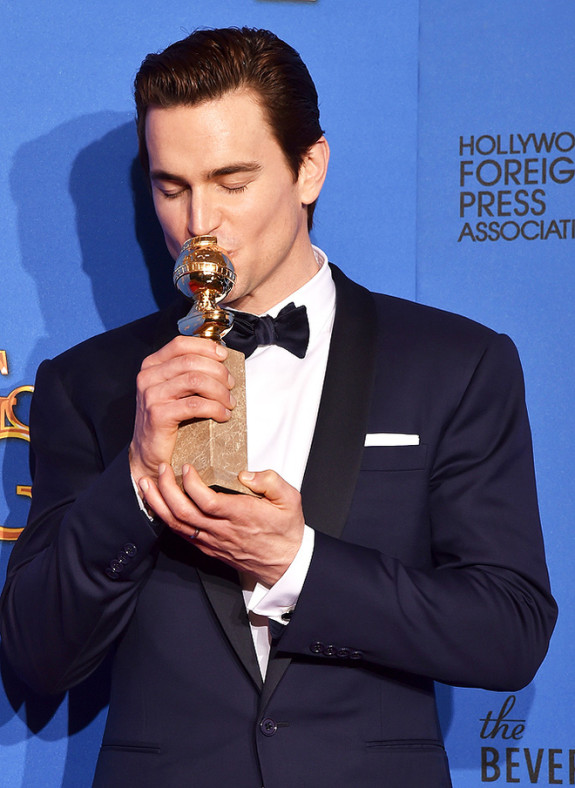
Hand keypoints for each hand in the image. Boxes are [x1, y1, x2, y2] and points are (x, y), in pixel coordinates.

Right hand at [129, 336, 235, 482]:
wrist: (150, 453)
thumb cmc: (168, 420)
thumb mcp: (174, 390)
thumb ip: (187, 372)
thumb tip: (220, 360)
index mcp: (152, 365)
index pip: (180, 344)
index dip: (206, 347)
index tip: (224, 356)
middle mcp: (148, 377)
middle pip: (191, 362)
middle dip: (218, 372)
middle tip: (231, 386)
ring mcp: (151, 395)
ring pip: (195, 380)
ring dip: (219, 391)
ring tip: (229, 402)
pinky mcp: (158, 414)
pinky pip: (194, 404)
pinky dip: (215, 408)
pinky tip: (223, 415)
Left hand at [139, 463, 304, 585]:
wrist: (285, 563)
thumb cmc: (286, 530)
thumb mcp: (290, 499)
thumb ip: (271, 481)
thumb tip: (246, 474)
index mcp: (241, 515)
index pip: (207, 501)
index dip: (191, 483)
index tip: (185, 466)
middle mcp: (223, 530)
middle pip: (184, 513)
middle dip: (166, 489)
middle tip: (161, 469)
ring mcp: (213, 541)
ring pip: (177, 524)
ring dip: (158, 504)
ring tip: (147, 484)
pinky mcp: (208, 547)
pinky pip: (182, 534)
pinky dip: (166, 518)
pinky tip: (158, 505)